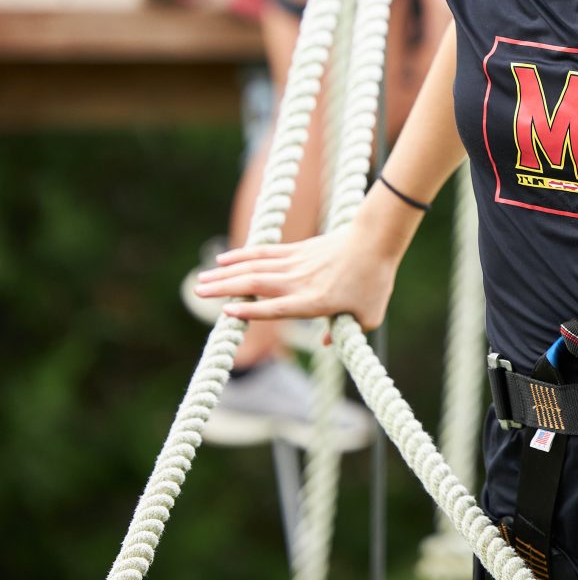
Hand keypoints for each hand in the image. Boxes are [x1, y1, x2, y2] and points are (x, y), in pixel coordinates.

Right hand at [194, 227, 398, 333]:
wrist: (377, 239)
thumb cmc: (375, 280)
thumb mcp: (368, 316)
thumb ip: (344, 333)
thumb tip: (325, 341)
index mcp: (315, 301)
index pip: (277, 308)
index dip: (252, 310)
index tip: (227, 312)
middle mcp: (300, 281)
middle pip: (256, 285)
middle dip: (225, 289)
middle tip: (198, 291)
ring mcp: (296, 263)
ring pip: (255, 268)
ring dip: (226, 274)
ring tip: (201, 280)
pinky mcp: (297, 250)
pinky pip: (265, 252)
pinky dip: (242, 255)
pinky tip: (223, 260)